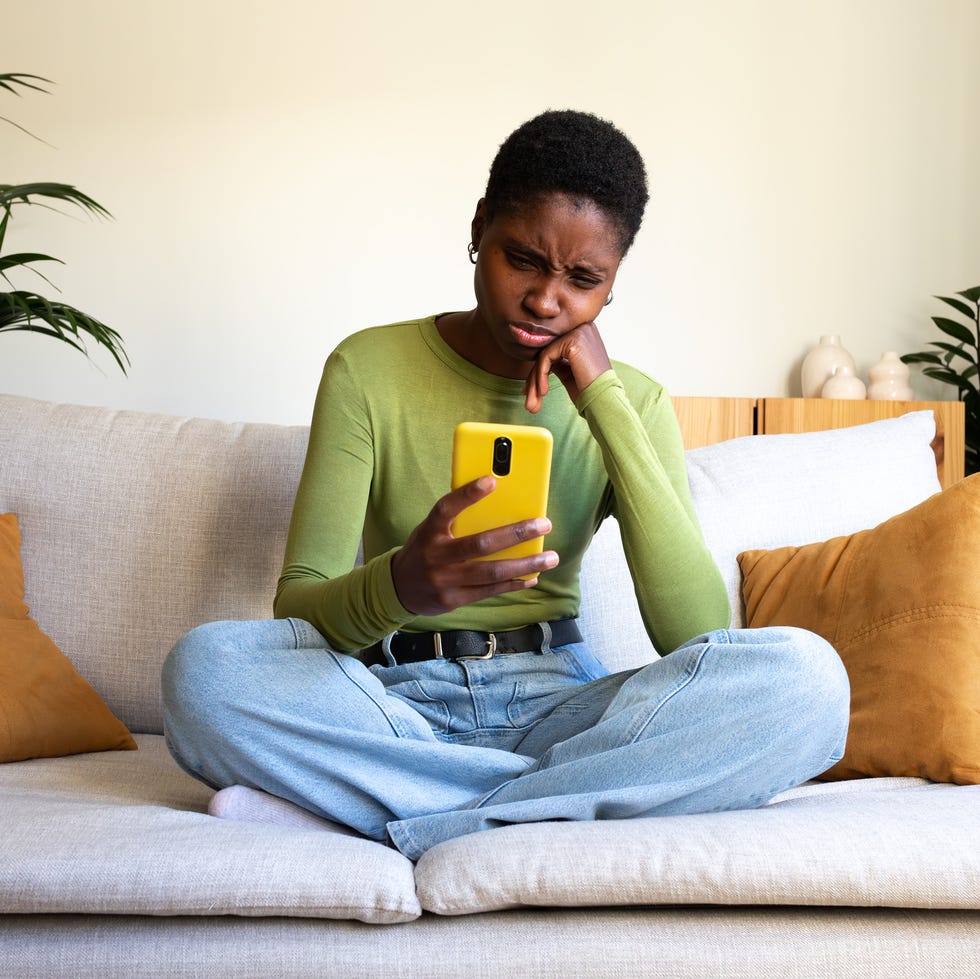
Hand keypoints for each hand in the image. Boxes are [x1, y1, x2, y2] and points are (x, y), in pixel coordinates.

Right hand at [391, 476, 558, 616]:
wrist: (399, 588)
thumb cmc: (425, 549)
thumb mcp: (430, 529)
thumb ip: (456, 519)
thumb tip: (499, 502)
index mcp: (429, 531)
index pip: (446, 508)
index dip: (467, 494)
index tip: (492, 480)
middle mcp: (436, 556)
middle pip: (480, 544)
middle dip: (516, 533)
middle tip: (544, 524)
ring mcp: (445, 580)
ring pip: (491, 572)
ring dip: (525, 564)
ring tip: (549, 557)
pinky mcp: (454, 599)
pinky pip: (489, 591)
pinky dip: (513, 584)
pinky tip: (532, 577)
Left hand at [522, 322, 611, 413]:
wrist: (604, 400)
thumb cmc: (589, 389)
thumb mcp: (569, 370)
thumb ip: (556, 360)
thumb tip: (535, 360)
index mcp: (583, 332)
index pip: (554, 348)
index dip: (540, 370)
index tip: (531, 391)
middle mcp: (583, 326)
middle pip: (548, 351)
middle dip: (535, 377)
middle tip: (530, 401)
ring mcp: (579, 331)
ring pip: (544, 355)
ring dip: (535, 381)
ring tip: (532, 404)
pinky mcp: (573, 340)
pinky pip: (546, 357)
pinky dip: (540, 376)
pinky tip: (543, 392)